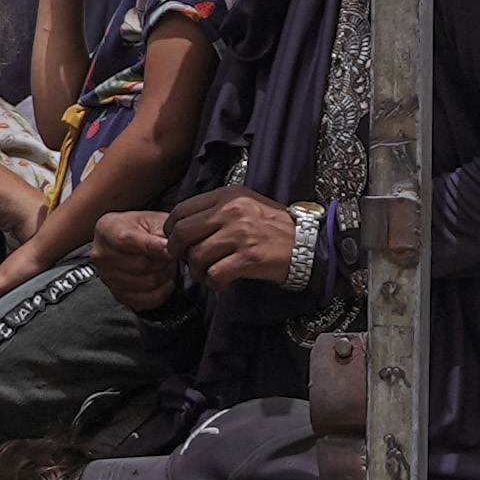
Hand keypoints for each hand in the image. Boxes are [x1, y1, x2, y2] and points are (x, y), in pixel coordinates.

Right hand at [91, 207, 178, 310]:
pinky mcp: (119, 295)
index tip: (169, 247)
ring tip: (165, 264)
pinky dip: (163, 291)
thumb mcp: (152, 219)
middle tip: (170, 254)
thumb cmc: (140, 228)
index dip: (152, 246)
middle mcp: (102, 255)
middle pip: (141, 265)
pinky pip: (148, 300)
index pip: (126, 241)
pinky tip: (164, 280)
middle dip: (163, 260)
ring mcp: (108, 278)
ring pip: (148, 283)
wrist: (127, 239)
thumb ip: (160, 231)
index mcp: (107, 230)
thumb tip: (168, 249)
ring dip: (165, 275)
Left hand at [175, 187, 312, 295]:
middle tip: (186, 261)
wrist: (308, 244)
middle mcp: (232, 212)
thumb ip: (215, 211)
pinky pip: (215, 274)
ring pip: (196, 256)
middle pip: (183, 233)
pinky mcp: (249, 258)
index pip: (181, 210)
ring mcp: (241, 234)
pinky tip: (223, 282)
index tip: (175, 242)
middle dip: (177, 252)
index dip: (171, 230)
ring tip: (208, 274)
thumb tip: (181, 227)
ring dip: (197, 271)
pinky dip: (214, 283)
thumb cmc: (273, 227)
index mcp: (228, 196)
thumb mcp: (245, 205)